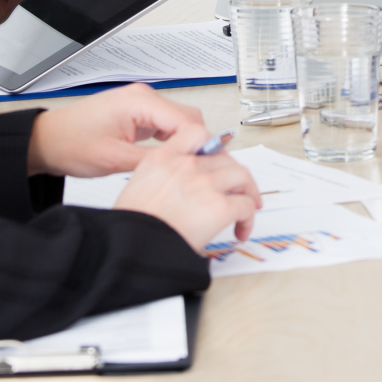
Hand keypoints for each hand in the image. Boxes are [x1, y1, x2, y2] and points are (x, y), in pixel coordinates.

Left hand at [26, 83, 213, 177]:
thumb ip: (155, 162)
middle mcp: (143, 97)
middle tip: (198, 171)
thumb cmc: (71, 143)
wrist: (48, 141)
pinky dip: (171, 142)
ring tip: (182, 168)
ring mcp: (140, 105)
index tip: (208, 166)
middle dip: (196, 144)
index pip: (188, 121)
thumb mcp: (115, 160)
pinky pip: (165, 126)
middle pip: (189, 119)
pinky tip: (168, 160)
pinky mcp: (137, 114)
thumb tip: (184, 168)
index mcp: (140, 101)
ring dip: (183, 144)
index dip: (201, 145)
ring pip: (179, 123)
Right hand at [114, 129, 262, 247]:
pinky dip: (248, 219)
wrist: (132, 247)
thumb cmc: (133, 226)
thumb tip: (181, 186)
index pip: (197, 133)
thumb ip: (163, 176)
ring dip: (248, 192)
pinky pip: (246, 206)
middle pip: (226, 158)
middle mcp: (186, 166)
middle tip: (237, 189)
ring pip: (242, 176)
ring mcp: (205, 184)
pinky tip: (240, 230)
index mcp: (162, 158)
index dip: (214, 146)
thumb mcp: (138, 186)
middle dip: (234, 174)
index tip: (219, 160)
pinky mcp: (219, 207)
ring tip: (246, 208)